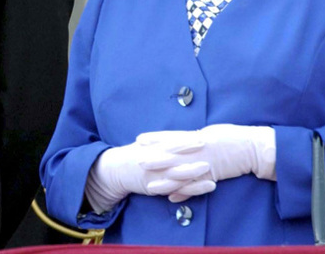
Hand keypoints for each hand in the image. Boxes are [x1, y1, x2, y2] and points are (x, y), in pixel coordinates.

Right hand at [85, 137, 214, 213]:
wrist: (115, 170)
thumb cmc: (132, 156)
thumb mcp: (145, 145)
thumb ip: (160, 141)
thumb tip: (181, 136)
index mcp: (153, 148)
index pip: (172, 142)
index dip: (186, 139)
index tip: (201, 135)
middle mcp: (154, 160)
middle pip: (175, 155)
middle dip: (192, 151)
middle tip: (209, 147)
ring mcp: (155, 174)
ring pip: (176, 172)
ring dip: (193, 170)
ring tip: (209, 167)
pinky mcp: (155, 187)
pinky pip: (175, 189)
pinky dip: (191, 189)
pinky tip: (205, 187)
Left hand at [137, 124, 276, 201]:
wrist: (252, 147)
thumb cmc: (230, 137)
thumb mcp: (208, 133)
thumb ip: (191, 137)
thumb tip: (176, 139)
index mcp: (196, 137)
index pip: (170, 137)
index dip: (154, 138)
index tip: (139, 139)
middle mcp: (198, 150)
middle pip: (172, 155)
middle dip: (154, 159)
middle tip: (137, 162)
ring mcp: (205, 164)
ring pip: (181, 174)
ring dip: (165, 180)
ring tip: (150, 186)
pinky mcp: (212, 176)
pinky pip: (195, 186)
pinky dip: (184, 193)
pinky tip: (172, 198)